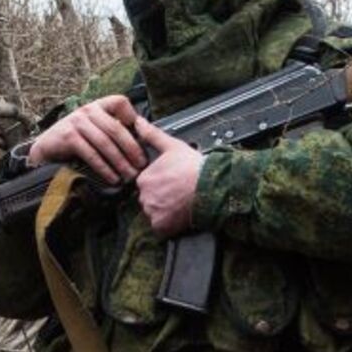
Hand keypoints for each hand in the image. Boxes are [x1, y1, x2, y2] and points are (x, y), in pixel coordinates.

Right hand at [27, 95, 145, 183]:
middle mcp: (88, 110)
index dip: (132, 116)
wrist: (46, 148)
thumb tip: (141, 141)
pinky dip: (104, 168)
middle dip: (132, 148)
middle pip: (116, 128)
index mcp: (97, 106)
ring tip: (129, 175)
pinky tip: (112, 178)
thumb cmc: (75, 140)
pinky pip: (91, 153)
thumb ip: (111, 129)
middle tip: (142, 165)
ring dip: (120, 161)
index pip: (120, 102)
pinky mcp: (69, 136)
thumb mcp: (93, 128)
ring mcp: (77, 122)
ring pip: (105, 142)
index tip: (142, 135)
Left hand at [133, 117, 201, 236]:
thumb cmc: (194, 166)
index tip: (172, 182)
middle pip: (149, 200)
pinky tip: (180, 214)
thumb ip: (151, 135)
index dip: (159, 183)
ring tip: (180, 203)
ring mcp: (153, 212)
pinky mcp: (162, 227)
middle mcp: (145, 196)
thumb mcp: (172, 146)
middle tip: (177, 193)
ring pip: (155, 214)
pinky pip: (161, 229)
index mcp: (144, 178)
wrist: (213, 186)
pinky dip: (169, 225)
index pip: (146, 184)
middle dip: (160, 198)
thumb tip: (137, 122)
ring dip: (164, 211)